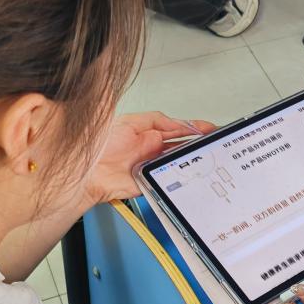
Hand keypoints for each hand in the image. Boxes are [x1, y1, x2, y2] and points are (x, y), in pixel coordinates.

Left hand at [85, 112, 216, 206]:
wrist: (89, 172)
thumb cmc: (101, 147)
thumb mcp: (130, 123)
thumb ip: (155, 120)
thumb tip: (177, 122)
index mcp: (149, 135)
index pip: (178, 130)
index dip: (194, 128)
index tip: (209, 128)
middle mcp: (153, 151)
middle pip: (183, 147)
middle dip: (199, 144)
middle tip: (213, 142)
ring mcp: (154, 167)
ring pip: (180, 163)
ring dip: (193, 159)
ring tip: (206, 154)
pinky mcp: (152, 183)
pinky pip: (171, 180)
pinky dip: (182, 177)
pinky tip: (190, 172)